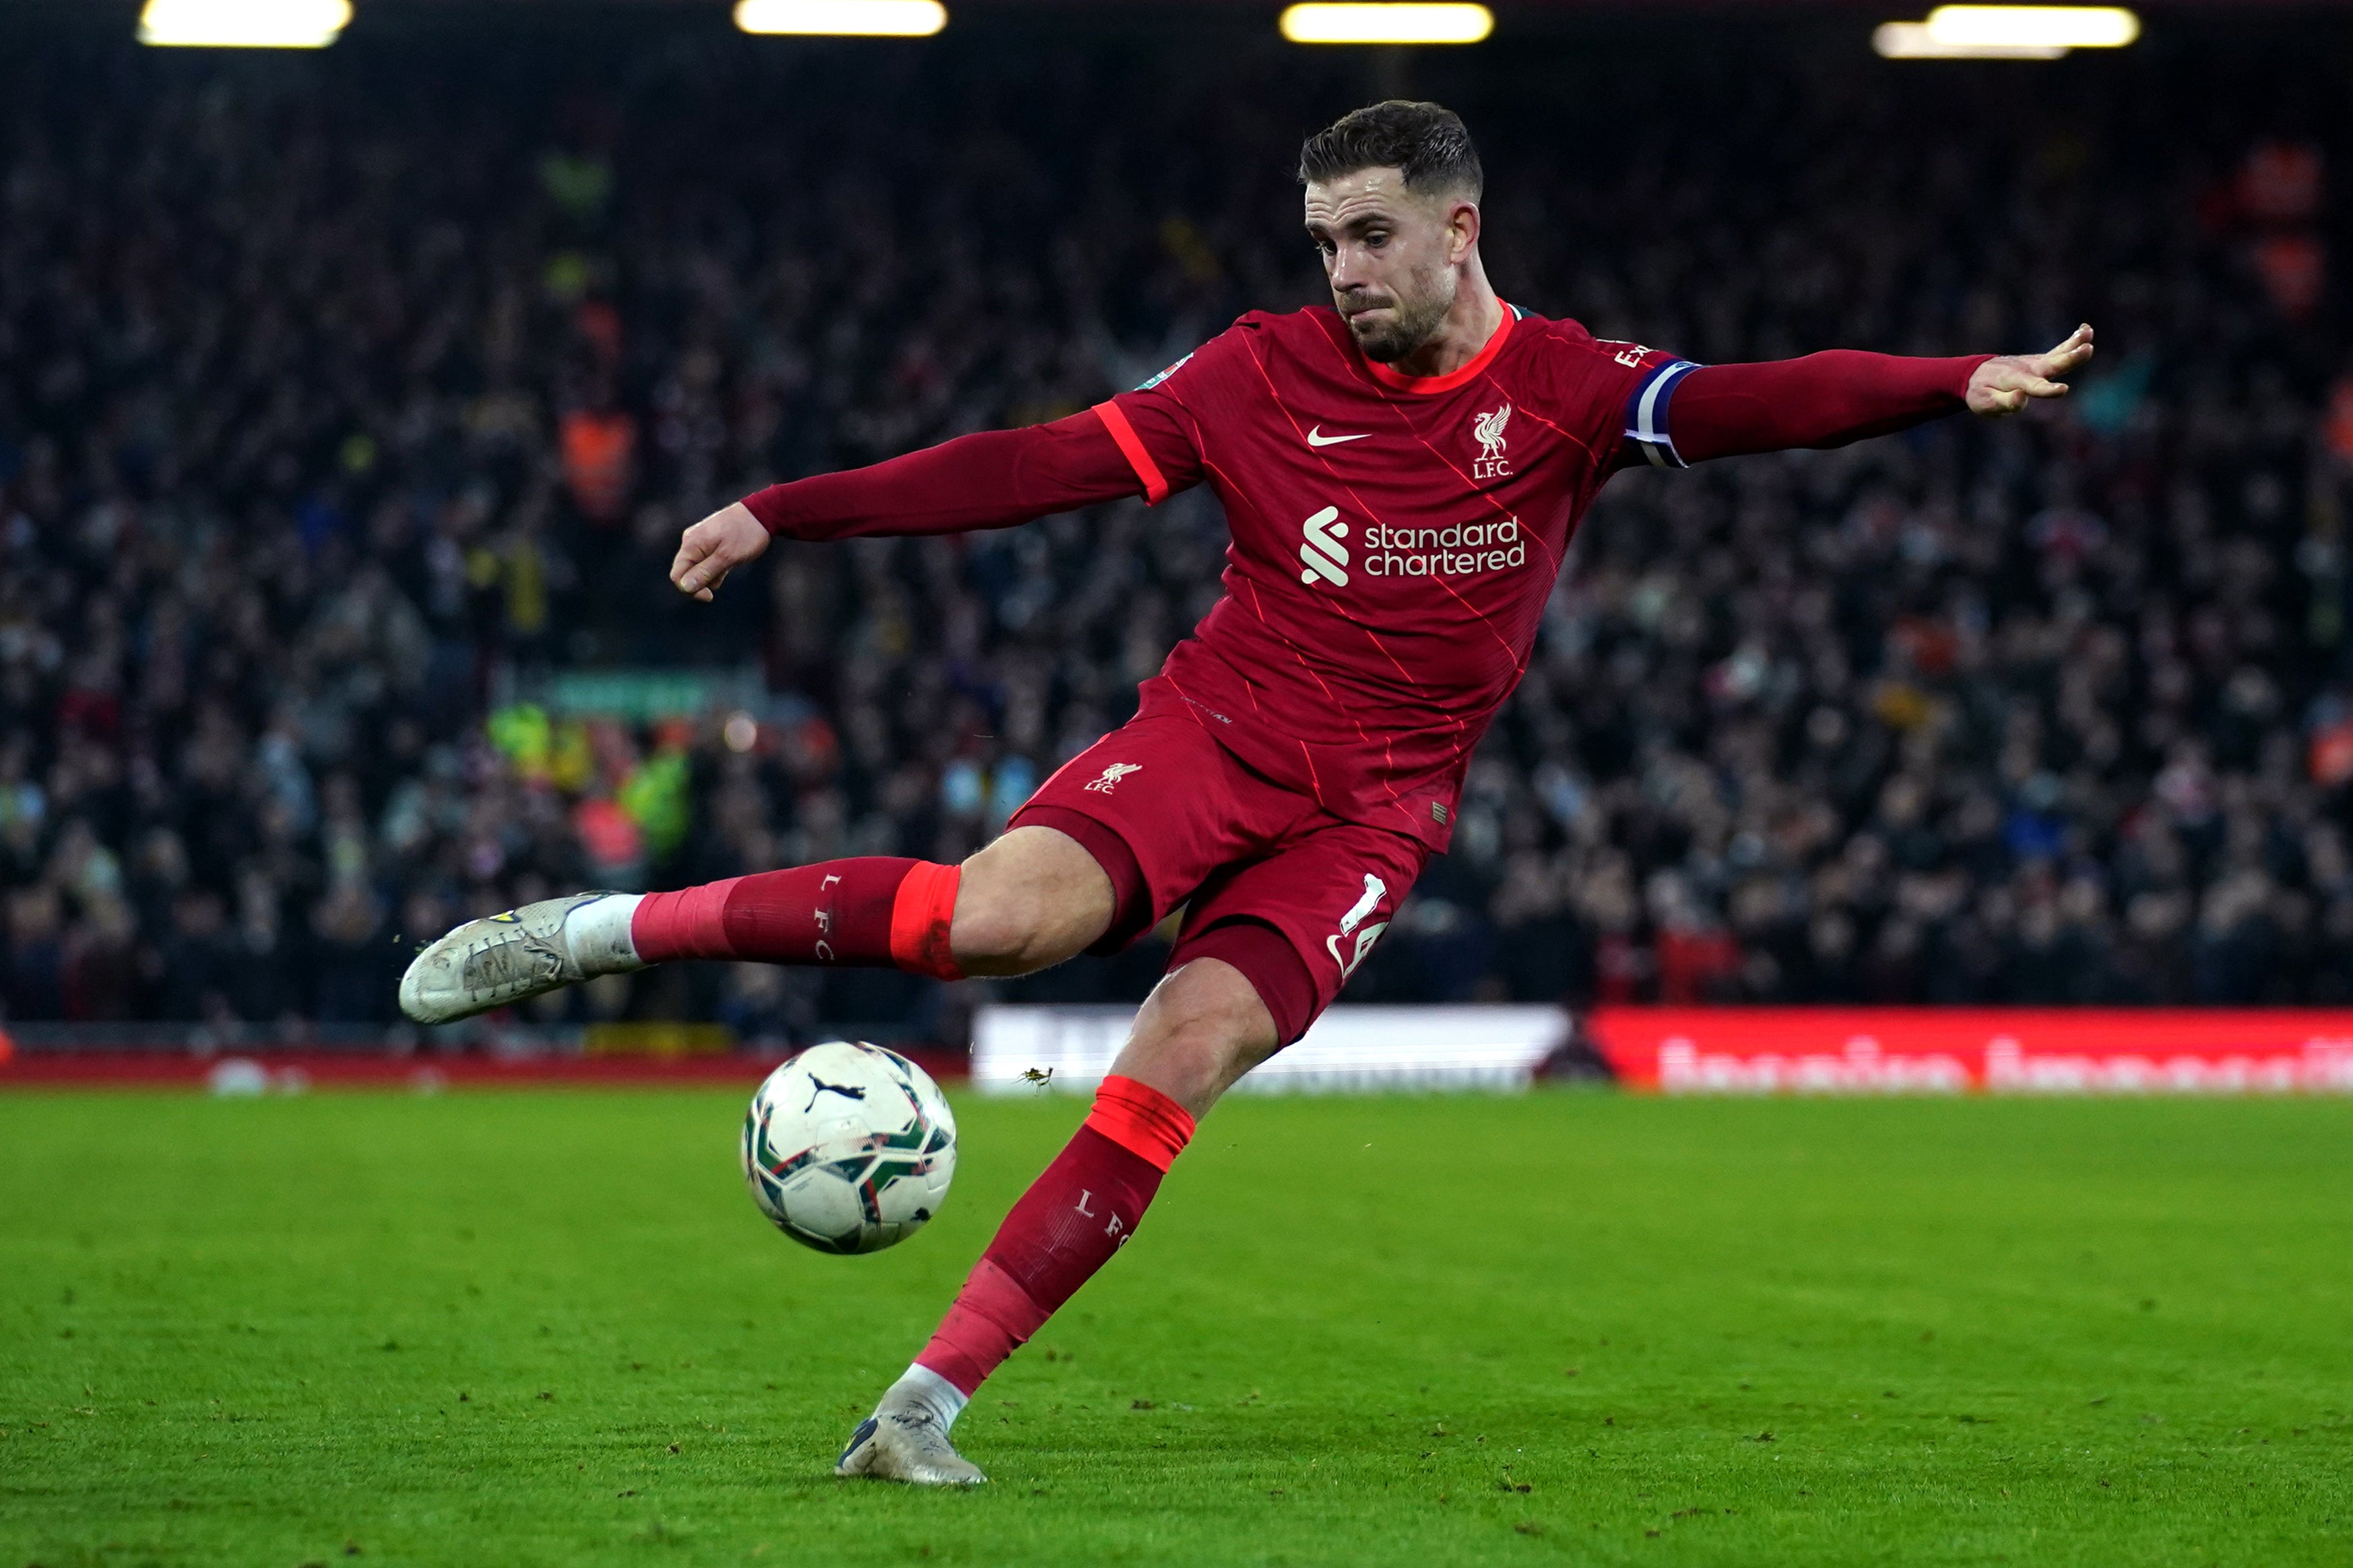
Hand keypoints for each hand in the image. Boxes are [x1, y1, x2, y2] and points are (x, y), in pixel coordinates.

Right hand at [669, 501, 769, 601]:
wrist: (762, 513)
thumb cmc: (746, 534)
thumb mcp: (727, 556)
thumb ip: (705, 572)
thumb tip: (685, 587)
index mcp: (691, 544)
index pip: (677, 575)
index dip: (689, 590)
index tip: (709, 596)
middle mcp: (691, 542)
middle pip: (685, 574)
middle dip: (700, 584)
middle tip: (721, 580)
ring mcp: (700, 542)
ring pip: (697, 570)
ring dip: (711, 576)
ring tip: (729, 564)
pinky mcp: (710, 544)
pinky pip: (707, 564)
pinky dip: (717, 568)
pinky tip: (730, 562)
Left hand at [1967, 323, 2093, 415]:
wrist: (1974, 374)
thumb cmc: (1980, 392)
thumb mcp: (1986, 403)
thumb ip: (2004, 402)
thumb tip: (2022, 398)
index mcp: (2015, 381)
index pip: (2034, 386)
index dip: (2048, 389)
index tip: (2063, 389)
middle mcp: (2028, 368)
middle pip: (2053, 364)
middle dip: (2071, 358)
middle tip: (2087, 348)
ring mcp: (2036, 362)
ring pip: (2058, 353)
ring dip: (2075, 343)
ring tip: (2088, 332)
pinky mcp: (2041, 360)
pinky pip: (2059, 350)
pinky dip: (2072, 341)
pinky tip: (2086, 330)